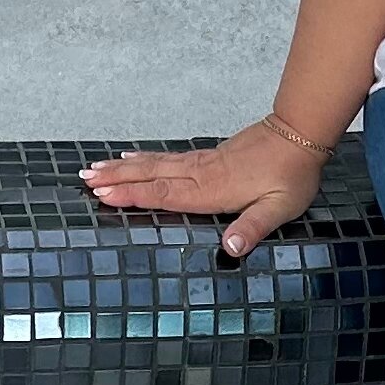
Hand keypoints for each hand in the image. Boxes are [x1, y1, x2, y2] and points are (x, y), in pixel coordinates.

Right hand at [82, 120, 326, 258]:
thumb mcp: (279, 208)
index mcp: (212, 190)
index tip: (103, 195)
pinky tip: (132, 158)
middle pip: (151, 176)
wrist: (299, 135)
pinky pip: (167, 158)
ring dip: (123, 168)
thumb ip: (253, 228)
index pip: (165, 194)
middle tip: (84, 179)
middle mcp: (201, 174)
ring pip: (155, 164)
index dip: (134, 196)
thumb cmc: (291, 175)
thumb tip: (231, 249)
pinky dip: (144, 159)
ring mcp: (202, 162)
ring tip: (95, 168)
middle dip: (116, 179)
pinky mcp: (208, 156)